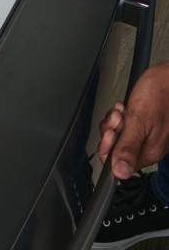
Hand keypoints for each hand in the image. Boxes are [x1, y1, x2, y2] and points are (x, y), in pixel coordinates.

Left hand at [99, 60, 168, 178]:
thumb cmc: (160, 93)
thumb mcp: (139, 120)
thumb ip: (128, 147)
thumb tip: (121, 173)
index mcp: (149, 152)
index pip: (118, 164)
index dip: (107, 148)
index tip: (110, 132)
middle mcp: (150, 148)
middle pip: (116, 148)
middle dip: (111, 130)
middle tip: (119, 117)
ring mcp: (149, 136)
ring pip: (119, 135)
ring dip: (115, 121)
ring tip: (123, 109)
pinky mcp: (148, 126)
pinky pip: (126, 126)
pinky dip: (122, 116)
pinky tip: (125, 107)